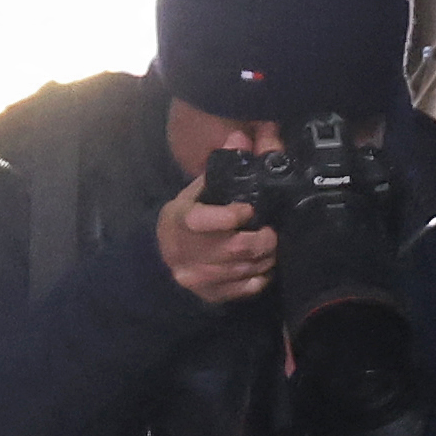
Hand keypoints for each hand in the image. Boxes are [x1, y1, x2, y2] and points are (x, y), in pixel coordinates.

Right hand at [153, 181, 280, 309]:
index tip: (248, 209)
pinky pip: (244, 289)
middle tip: (271, 232)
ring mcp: (197, 278)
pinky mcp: (209, 294)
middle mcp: (185, 253)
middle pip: (235, 248)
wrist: (164, 253)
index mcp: (180, 221)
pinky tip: (263, 267)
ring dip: (266, 258)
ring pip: (244, 269)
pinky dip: (261, 277)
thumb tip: (241, 141)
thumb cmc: (184, 218)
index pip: (203, 220)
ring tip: (271, 247)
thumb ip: (219, 169)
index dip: (232, 215)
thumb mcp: (194, 192)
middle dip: (262, 239)